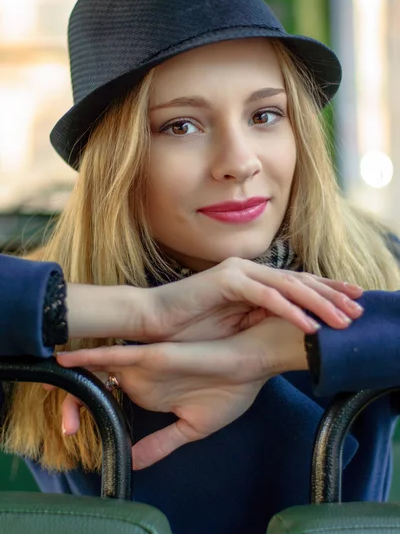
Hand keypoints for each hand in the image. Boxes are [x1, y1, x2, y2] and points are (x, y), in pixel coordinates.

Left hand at [57, 317, 307, 468]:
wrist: (253, 363)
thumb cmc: (231, 389)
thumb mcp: (193, 426)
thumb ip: (162, 443)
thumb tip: (136, 463)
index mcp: (151, 391)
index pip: (112, 399)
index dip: (87, 410)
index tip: (68, 425)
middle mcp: (143, 375)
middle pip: (97, 384)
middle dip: (69, 396)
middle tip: (43, 399)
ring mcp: (146, 364)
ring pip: (99, 369)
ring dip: (71, 377)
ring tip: (41, 380)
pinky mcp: (153, 355)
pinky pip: (114, 355)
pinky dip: (89, 357)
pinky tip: (65, 358)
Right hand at [137, 258, 362, 340]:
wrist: (151, 321)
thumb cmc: (188, 327)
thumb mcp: (235, 325)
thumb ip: (261, 318)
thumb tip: (294, 324)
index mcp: (252, 280)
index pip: (297, 283)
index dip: (327, 291)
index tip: (353, 302)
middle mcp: (249, 270)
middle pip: (300, 281)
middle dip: (333, 295)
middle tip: (359, 309)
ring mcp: (238, 272)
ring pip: (289, 286)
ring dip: (319, 303)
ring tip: (342, 320)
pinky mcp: (227, 280)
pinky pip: (266, 296)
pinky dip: (290, 310)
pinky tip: (309, 325)